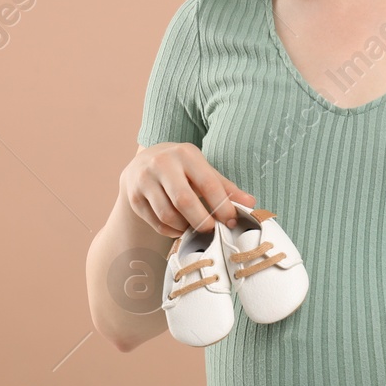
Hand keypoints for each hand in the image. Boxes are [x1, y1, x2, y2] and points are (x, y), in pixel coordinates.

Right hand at [123, 142, 254, 237]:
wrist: (144, 162)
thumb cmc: (182, 169)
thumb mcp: (204, 170)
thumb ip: (226, 188)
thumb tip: (251, 203)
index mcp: (186, 154)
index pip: (208, 184)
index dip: (222, 206)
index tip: (230, 221)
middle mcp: (162, 163)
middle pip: (184, 201)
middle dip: (202, 221)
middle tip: (211, 230)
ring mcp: (145, 180)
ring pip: (168, 215)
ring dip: (184, 227)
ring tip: (193, 227)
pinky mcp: (134, 197)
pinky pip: (156, 222)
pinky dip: (171, 231)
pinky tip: (178, 227)